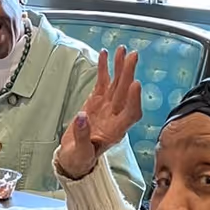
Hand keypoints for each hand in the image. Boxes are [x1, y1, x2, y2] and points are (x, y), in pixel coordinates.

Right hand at [57, 48, 141, 180]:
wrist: (74, 157)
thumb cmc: (80, 159)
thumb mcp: (80, 153)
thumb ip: (82, 136)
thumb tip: (82, 117)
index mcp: (116, 131)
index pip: (131, 113)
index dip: (134, 99)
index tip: (134, 84)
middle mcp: (115, 116)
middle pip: (125, 93)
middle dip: (129, 74)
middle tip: (132, 57)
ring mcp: (107, 107)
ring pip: (116, 84)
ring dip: (120, 67)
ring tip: (122, 50)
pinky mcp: (97, 101)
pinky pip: (103, 83)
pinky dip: (104, 69)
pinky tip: (105, 55)